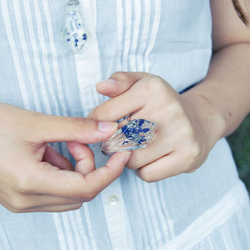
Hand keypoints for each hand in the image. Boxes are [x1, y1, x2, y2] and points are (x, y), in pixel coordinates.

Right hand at [0, 103, 129, 212]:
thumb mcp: (37, 123)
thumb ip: (77, 128)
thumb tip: (107, 130)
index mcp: (30, 183)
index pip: (87, 187)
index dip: (110, 171)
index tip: (121, 155)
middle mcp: (27, 199)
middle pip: (81, 191)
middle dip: (88, 164)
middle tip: (77, 140)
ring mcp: (23, 201)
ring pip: (70, 192)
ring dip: (75, 167)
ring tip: (61, 143)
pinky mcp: (22, 195)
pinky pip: (56, 189)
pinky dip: (63, 171)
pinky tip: (51, 152)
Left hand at [88, 72, 221, 181]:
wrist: (200, 119)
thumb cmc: (163, 103)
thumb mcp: (143, 84)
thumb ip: (120, 81)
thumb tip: (101, 87)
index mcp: (152, 89)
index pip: (105, 115)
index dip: (96, 125)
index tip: (100, 127)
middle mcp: (168, 110)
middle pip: (117, 141)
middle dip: (112, 143)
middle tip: (121, 138)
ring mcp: (181, 134)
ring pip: (131, 160)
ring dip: (129, 158)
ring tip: (139, 147)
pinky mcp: (188, 156)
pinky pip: (147, 174)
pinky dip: (144, 170)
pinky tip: (152, 158)